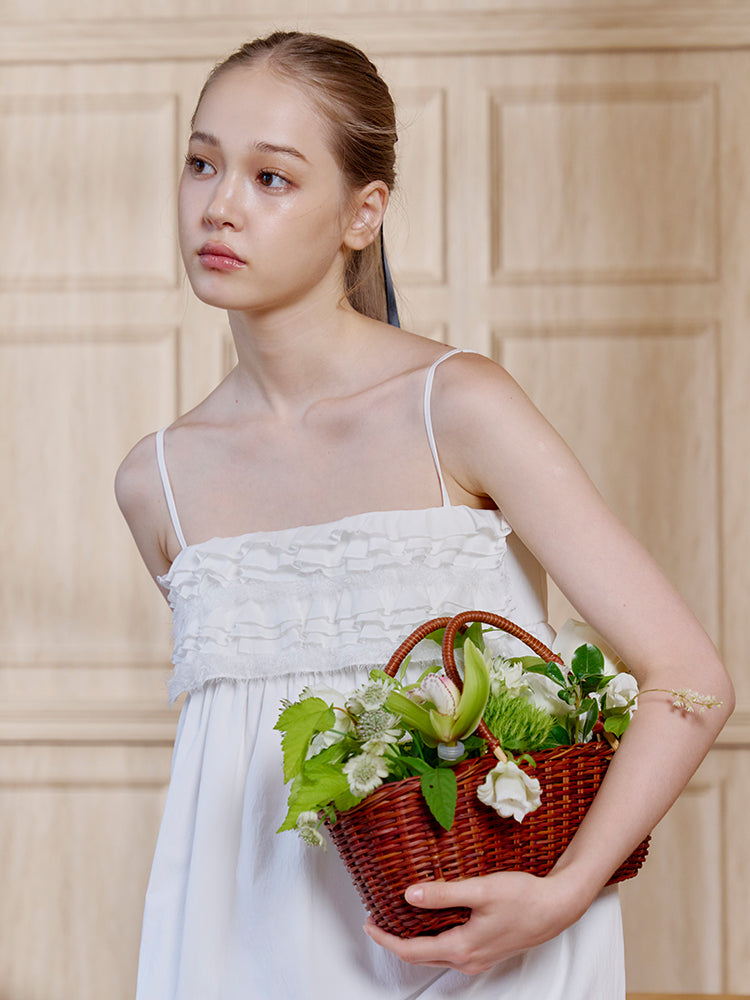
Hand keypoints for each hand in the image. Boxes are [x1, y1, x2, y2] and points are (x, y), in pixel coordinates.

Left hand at [363, 870, 588, 974]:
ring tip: (398, 916)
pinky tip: (430, 919)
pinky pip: (449, 950)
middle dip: (395, 939)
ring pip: (435, 954)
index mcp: (461, 948)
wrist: (557, 908)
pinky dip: (432, 938)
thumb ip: (444, 894)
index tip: (369, 922)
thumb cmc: (523, 897)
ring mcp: (477, 959)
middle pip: (420, 956)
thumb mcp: (481, 890)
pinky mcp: (485, 952)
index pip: (411, 950)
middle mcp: (466, 960)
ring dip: (413, 940)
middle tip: (377, 917)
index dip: (386, 938)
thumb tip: (409, 895)